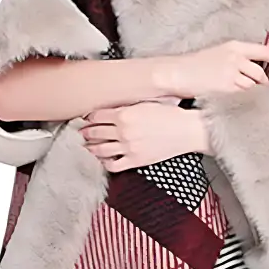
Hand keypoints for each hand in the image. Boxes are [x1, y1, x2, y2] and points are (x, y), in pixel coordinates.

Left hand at [80, 99, 206, 171]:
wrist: (186, 130)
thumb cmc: (170, 115)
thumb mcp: (146, 103)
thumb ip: (126, 107)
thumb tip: (112, 109)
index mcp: (125, 114)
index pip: (97, 116)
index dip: (89, 117)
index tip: (86, 118)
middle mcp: (123, 131)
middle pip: (95, 132)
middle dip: (86, 132)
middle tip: (82, 132)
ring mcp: (128, 147)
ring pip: (100, 149)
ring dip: (91, 147)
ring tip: (88, 145)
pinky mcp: (135, 160)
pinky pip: (113, 165)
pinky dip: (105, 163)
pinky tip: (103, 159)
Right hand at [163, 40, 268, 97]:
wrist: (175, 73)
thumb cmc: (193, 66)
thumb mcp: (217, 55)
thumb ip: (236, 62)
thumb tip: (252, 76)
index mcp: (235, 47)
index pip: (265, 52)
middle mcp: (236, 57)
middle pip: (260, 75)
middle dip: (262, 86)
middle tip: (259, 95)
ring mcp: (231, 72)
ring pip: (251, 88)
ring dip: (251, 96)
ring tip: (244, 103)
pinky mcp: (225, 87)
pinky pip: (241, 97)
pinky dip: (243, 103)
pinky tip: (239, 107)